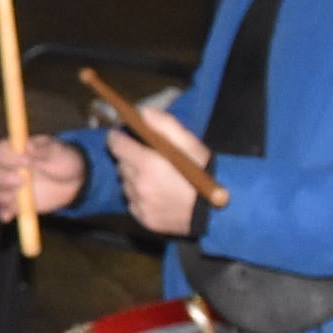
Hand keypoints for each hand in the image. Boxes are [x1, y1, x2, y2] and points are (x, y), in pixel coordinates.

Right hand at [0, 134, 84, 216]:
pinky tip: (10, 215)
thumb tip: (28, 145)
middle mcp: (7, 168)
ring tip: (25, 197)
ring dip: (5, 196)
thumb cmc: (63, 160)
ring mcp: (9, 188)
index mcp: (15, 151)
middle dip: (3, 178)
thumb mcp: (59, 152)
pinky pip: (3, 210)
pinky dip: (5, 213)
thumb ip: (44, 149)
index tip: (27, 162)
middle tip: (23, 181)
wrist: (72, 181)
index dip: (9, 157)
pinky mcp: (14, 204)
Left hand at [109, 103, 211, 235]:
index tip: (120, 134)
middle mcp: (140, 185)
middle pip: (120, 164)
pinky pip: (132, 202)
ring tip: (153, 176)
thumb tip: (142, 113)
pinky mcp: (144, 219)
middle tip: (144, 155)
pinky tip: (156, 193)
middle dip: (128, 157)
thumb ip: (165, 125)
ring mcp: (141, 204)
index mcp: (149, 163)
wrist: (216, 211)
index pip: (116, 145)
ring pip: (125, 184)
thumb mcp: (190, 143)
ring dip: (133, 177)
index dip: (116, 137)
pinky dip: (138, 196)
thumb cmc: (204, 172)